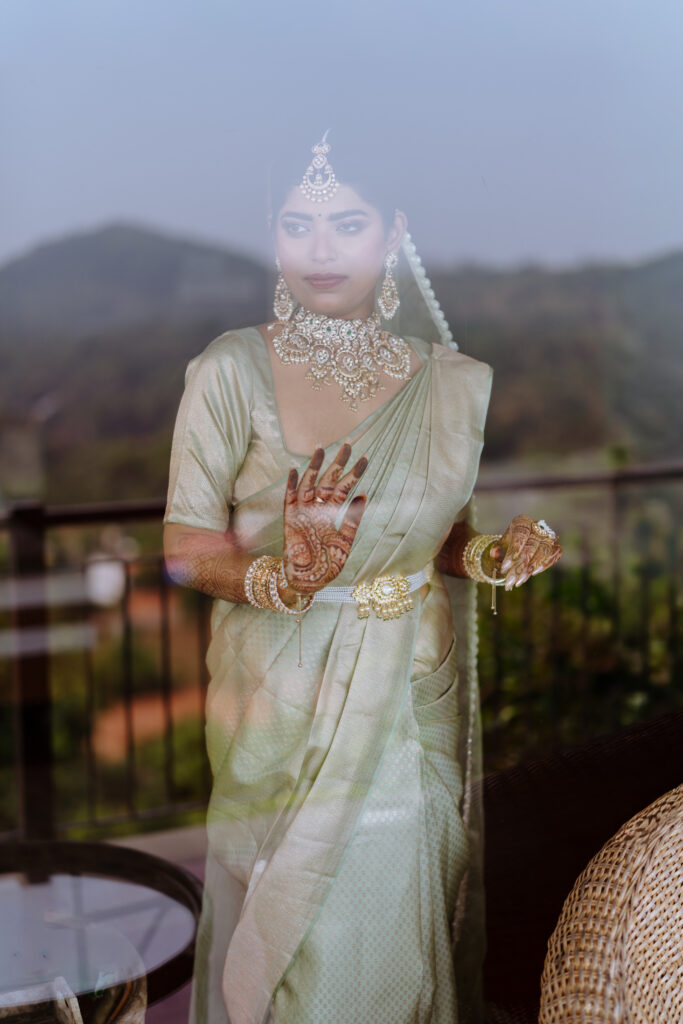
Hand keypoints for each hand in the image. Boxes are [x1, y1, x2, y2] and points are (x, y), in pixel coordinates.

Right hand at [282, 444, 367, 594]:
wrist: (308, 580)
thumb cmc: (327, 565)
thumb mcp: (346, 542)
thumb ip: (353, 520)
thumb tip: (363, 495)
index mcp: (333, 514)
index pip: (345, 488)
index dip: (354, 473)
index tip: (364, 458)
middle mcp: (318, 509)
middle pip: (329, 480)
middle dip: (338, 463)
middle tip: (347, 444)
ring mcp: (303, 512)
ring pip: (309, 484)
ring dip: (315, 467)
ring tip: (321, 449)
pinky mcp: (290, 520)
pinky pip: (289, 498)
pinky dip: (292, 485)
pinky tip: (295, 470)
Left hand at [489, 514, 561, 590]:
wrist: (523, 540)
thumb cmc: (511, 540)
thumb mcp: (502, 542)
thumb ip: (498, 548)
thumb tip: (494, 554)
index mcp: (522, 522)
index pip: (520, 535)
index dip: (513, 551)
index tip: (505, 567)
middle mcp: (538, 526)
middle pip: (530, 547)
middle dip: (519, 566)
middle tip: (509, 581)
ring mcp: (548, 536)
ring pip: (542, 552)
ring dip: (530, 569)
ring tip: (518, 581)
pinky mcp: (556, 545)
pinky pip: (554, 554)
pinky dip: (544, 564)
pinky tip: (533, 574)